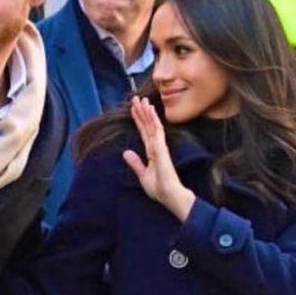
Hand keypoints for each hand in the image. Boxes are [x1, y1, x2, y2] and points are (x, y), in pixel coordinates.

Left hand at [123, 96, 194, 221]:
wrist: (170, 196)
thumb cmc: (160, 189)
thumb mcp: (142, 175)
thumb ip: (135, 163)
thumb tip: (125, 153)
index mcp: (151, 152)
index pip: (143, 133)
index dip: (138, 120)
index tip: (134, 109)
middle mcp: (156, 147)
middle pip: (147, 126)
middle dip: (141, 112)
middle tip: (135, 98)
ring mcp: (160, 147)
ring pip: (152, 125)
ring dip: (146, 112)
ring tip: (140, 100)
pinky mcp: (162, 150)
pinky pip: (156, 132)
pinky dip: (152, 120)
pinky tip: (149, 111)